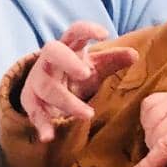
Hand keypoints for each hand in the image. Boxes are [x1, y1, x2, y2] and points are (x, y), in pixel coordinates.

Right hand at [20, 22, 138, 143]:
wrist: (45, 89)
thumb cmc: (75, 73)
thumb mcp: (95, 65)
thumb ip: (113, 60)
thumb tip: (135, 55)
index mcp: (67, 47)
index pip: (74, 31)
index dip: (87, 29)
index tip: (104, 33)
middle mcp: (49, 61)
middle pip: (52, 52)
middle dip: (67, 61)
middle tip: (86, 73)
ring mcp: (37, 81)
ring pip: (47, 87)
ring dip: (67, 101)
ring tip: (88, 115)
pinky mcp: (31, 101)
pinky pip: (34, 112)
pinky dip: (42, 125)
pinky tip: (49, 136)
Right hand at [130, 92, 166, 166]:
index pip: (164, 147)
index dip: (149, 162)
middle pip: (153, 139)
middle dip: (155, 152)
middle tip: (162, 157)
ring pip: (148, 126)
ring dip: (152, 136)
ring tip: (165, 137)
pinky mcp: (163, 96)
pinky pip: (145, 110)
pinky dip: (149, 120)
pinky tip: (160, 122)